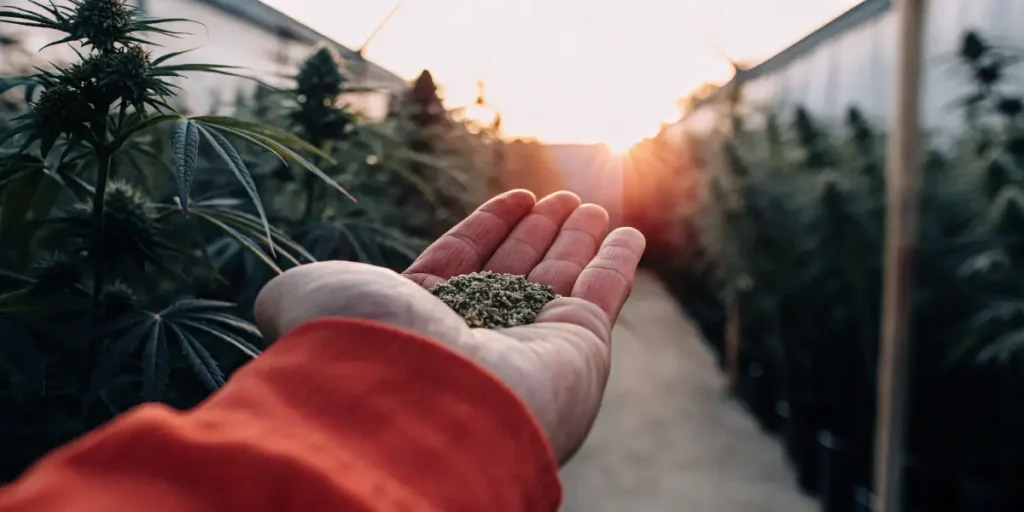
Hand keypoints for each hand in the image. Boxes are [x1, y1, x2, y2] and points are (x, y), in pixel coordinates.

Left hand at [254, 190, 645, 463]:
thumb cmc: (359, 346)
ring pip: (562, 277)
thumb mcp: (305, 299)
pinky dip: (618, 261)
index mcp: (421, 325)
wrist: (420, 402)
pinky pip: (605, 293)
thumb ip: (295, 290)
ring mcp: (532, 344)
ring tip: (587, 206)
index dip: (488, 230)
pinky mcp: (582, 346)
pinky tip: (625, 231)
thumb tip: (274, 302)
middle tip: (561, 199)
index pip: (462, 265)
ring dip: (577, 239)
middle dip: (539, 233)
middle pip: (517, 270)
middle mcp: (478, 337)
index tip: (515, 198)